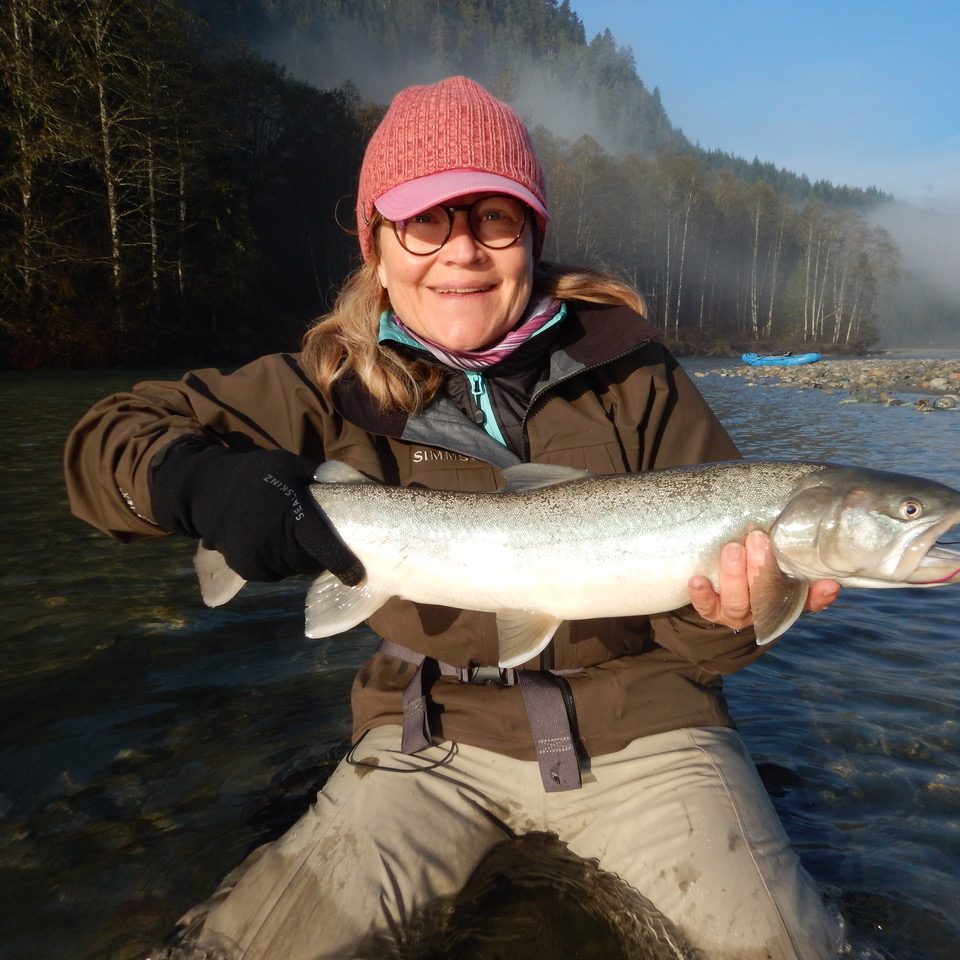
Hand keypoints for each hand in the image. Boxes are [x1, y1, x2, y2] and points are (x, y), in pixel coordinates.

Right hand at [151, 436, 363, 584]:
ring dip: (294, 557)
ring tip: (281, 531)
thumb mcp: (292, 466)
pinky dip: (275, 562)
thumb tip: (354, 484)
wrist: (208, 489)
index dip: (341, 562)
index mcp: (293, 513)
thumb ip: (320, 478)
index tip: (356, 577)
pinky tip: (266, 541)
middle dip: (315, 551)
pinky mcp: (244, 568)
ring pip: (293, 569)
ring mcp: (258, 557)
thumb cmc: (259, 474)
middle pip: (311, 561)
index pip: (322, 543)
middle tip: (303, 529)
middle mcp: (275, 540)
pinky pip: (273, 573)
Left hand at [688, 530, 839, 630]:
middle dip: (761, 566)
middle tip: (758, 539)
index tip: (829, 583)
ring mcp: (736, 612)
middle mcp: (762, 610)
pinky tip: (697, 579)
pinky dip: (702, 594)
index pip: (807, 601)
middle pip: (765, 595)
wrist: (720, 593)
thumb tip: (829, 571)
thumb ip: (796, 563)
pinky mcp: (711, 611)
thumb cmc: (756, 572)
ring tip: (732, 549)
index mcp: (784, 600)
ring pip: (737, 601)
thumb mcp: (776, 567)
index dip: (819, 595)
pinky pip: (706, 607)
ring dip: (734, 575)